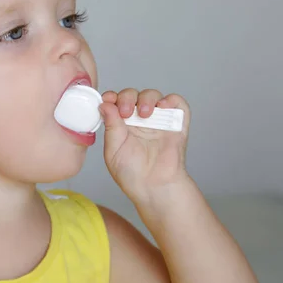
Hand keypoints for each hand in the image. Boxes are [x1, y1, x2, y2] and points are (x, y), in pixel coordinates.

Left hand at [99, 89, 191, 204]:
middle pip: (132, 95)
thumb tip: (105, 104)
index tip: (108, 100)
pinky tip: (163, 107)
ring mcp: (158, 120)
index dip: (111, 97)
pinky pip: (177, 103)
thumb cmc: (132, 173)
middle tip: (127, 112)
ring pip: (152, 95)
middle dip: (127, 98)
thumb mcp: (113, 150)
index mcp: (121, 124)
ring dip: (147, 98)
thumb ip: (111, 126)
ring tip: (145, 114)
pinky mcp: (176, 123)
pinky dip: (171, 100)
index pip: (115, 101)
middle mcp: (138, 119)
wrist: (154, 187)